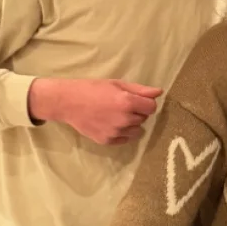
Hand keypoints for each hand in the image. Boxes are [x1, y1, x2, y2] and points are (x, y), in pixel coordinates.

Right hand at [28, 78, 162, 145]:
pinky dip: (122, 133)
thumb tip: (159, 92)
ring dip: (131, 123)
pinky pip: (125, 139)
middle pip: (143, 118)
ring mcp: (116, 132)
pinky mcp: (108, 141)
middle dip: (137, 112)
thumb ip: (140, 90)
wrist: (67, 102)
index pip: (151, 107)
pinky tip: (110, 123)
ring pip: (136, 130)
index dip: (145, 103)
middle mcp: (124, 119)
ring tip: (115, 115)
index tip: (136, 100)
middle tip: (120, 105)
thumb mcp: (117, 84)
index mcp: (127, 102)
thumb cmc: (92, 89)